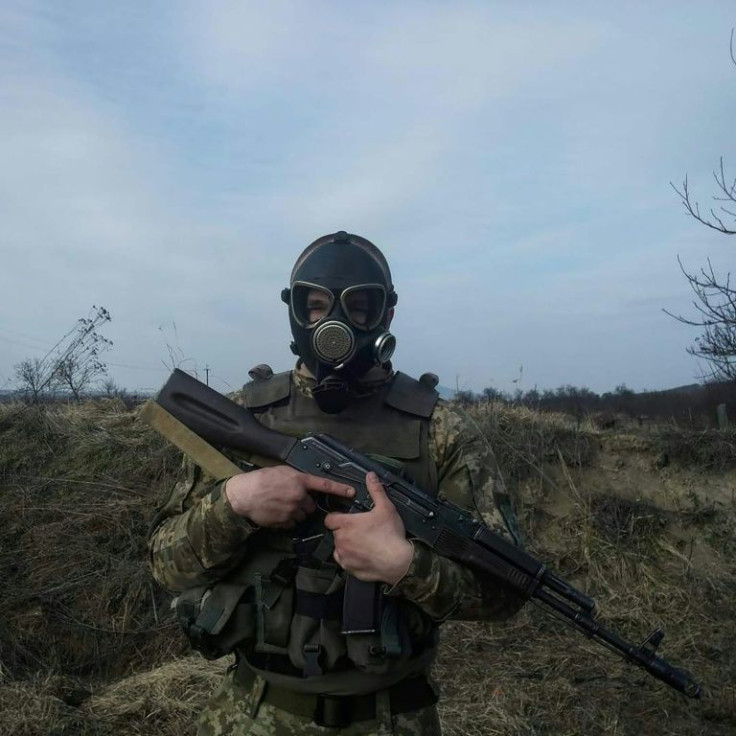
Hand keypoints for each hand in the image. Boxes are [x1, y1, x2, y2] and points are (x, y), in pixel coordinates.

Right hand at [225, 466, 354, 527]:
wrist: (245, 494)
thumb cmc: (262, 479)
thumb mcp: (282, 472)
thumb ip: (297, 479)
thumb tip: (306, 485)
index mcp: (299, 481)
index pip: (324, 485)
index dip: (340, 488)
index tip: (352, 492)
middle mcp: (298, 496)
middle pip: (311, 505)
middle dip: (305, 504)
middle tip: (291, 499)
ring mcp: (292, 510)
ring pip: (303, 515)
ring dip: (297, 512)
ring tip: (281, 505)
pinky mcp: (285, 521)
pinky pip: (292, 523)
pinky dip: (287, 520)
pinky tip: (277, 512)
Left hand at [324, 472, 412, 584]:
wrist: (399, 561)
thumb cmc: (391, 534)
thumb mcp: (386, 508)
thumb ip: (376, 490)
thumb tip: (370, 475)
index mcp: (347, 524)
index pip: (329, 519)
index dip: (336, 517)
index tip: (345, 518)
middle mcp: (341, 541)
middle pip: (336, 533)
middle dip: (344, 531)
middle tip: (359, 531)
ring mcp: (344, 557)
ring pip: (339, 548)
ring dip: (346, 546)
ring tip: (362, 544)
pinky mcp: (349, 570)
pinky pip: (345, 563)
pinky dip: (351, 559)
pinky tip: (363, 556)